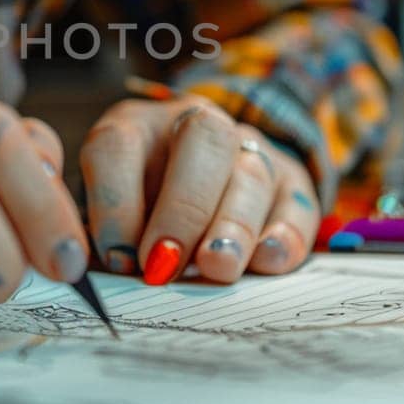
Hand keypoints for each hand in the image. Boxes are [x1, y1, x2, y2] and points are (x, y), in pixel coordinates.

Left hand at [79, 95, 319, 284]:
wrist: (204, 189)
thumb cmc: (141, 214)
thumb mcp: (114, 218)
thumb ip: (110, 242)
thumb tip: (107, 277)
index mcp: (137, 128)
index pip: (117, 146)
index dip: (113, 203)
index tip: (118, 259)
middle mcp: (196, 126)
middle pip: (202, 139)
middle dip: (182, 207)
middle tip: (165, 264)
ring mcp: (251, 150)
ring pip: (252, 172)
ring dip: (233, 226)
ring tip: (217, 268)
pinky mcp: (293, 184)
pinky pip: (296, 204)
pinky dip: (283, 235)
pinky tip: (266, 261)